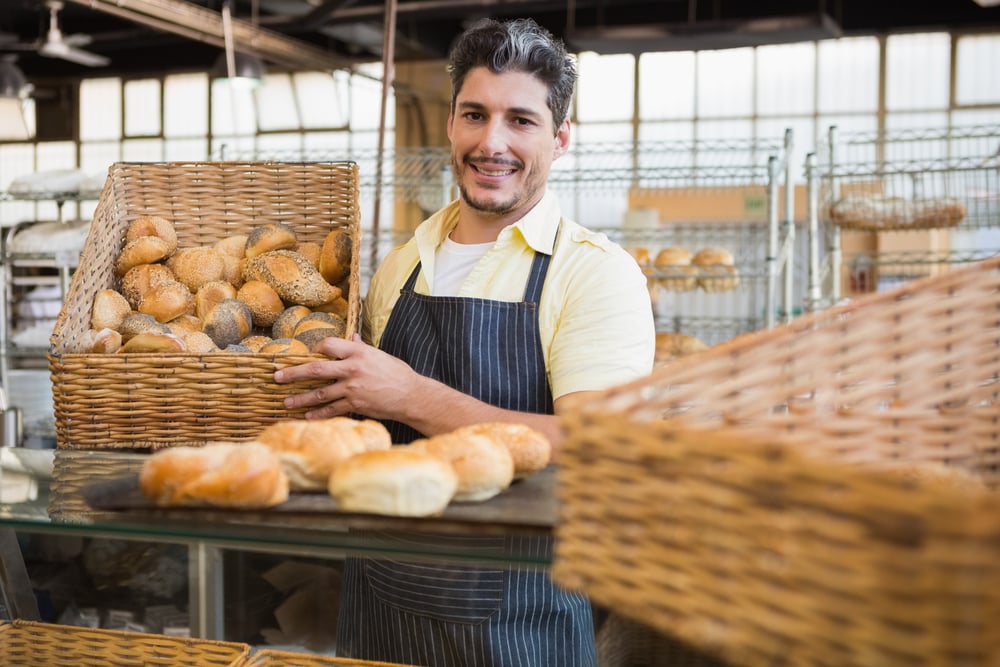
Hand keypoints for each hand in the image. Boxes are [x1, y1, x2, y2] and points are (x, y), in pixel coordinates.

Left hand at [274, 334, 422, 420]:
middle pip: (316, 370)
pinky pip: (332, 410)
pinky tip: (307, 416)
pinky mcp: (355, 404)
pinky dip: (318, 414)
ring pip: (319, 394)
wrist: (411, 395)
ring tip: (286, 402)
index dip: (315, 350)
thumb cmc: (397, 373)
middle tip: (277, 377)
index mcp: (358, 352)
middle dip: (293, 373)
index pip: (328, 345)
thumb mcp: (379, 355)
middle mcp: (352, 368)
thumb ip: (361, 348)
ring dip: (300, 398)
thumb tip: (351, 337)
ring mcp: (353, 388)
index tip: (308, 355)